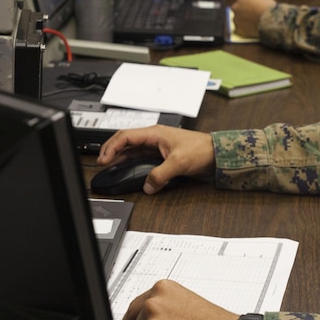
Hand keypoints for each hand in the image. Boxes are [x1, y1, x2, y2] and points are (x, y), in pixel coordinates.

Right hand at [96, 125, 214, 193]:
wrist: (217, 154)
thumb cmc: (202, 149)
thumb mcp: (178, 163)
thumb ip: (160, 175)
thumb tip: (148, 186)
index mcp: (155, 133)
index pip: (125, 136)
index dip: (111, 147)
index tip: (104, 158)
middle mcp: (154, 138)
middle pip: (126, 142)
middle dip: (112, 151)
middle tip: (102, 162)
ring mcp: (157, 147)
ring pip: (133, 151)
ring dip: (121, 158)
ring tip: (111, 167)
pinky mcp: (162, 156)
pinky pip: (142, 159)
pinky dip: (133, 164)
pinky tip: (129, 171)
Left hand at [229, 0, 277, 35]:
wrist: (271, 21)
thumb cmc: (268, 7)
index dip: (247, 1)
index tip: (253, 5)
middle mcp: (235, 7)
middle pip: (237, 8)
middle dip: (243, 10)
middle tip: (253, 14)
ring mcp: (236, 18)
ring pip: (237, 18)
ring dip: (243, 19)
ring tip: (253, 22)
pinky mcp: (238, 29)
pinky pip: (239, 28)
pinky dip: (244, 29)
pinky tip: (252, 28)